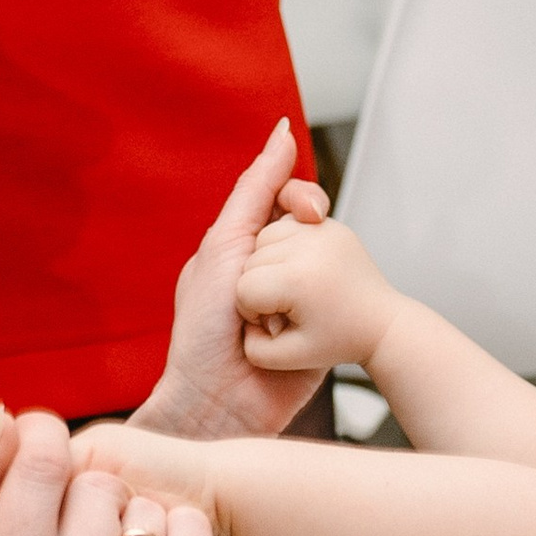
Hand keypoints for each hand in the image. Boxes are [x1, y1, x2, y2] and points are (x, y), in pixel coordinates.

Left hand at [139, 124, 332, 440]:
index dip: (303, 200)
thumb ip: (256, 190)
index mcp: (245, 246)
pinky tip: (308, 328)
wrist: (216, 404)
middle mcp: (271, 272)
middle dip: (308, 243)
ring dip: (310, 284)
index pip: (289, 201)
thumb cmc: (204, 331)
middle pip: (312, 231)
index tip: (309, 210)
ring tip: (286, 307)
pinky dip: (322, 314)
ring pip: (325, 267)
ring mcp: (294, 304)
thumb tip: (283, 131)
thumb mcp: (225, 246)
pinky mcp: (314, 336)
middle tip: (304, 256)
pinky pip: (332, 310)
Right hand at [236, 212, 399, 377]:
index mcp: (298, 281)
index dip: (253, 313)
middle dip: (260, 286)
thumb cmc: (338, 341)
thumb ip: (252, 346)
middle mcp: (309, 248)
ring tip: (291, 287)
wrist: (380, 324)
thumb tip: (241, 318)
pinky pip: (285, 226)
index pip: (244, 290)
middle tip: (287, 308)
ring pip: (263, 237)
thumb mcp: (287, 359)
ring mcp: (321, 231)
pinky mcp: (328, 225)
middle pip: (251, 259)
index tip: (278, 324)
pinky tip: (298, 269)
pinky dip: (283, 246)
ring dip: (268, 262)